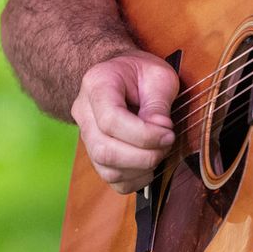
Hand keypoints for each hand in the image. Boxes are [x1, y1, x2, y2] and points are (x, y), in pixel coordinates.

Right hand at [70, 51, 178, 193]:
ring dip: (140, 168)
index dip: (143, 135)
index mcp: (97, 84)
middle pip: (104, 150)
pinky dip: (134, 179)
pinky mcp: (95, 153)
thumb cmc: (141, 72)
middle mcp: (84, 112)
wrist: (123, 73)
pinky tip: (149, 166)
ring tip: (160, 151)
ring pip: (105, 168)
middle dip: (143, 156)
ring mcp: (86, 135)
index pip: (110, 120)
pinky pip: (110, 178)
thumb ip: (158, 104)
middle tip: (167, 144)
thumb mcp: (158, 76)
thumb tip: (161, 133)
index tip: (168, 133)